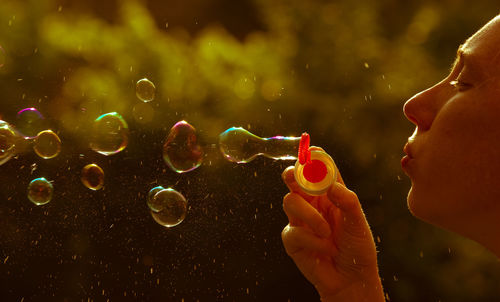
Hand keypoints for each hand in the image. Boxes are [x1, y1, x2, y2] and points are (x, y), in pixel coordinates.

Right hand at [281, 163, 383, 301]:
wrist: (351, 279)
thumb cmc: (357, 248)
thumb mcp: (358, 221)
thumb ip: (347, 200)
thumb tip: (331, 185)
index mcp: (330, 194)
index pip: (318, 169)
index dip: (313, 158)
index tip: (311, 151)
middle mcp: (312, 203)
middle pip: (294, 179)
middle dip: (293, 174)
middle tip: (294, 174)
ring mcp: (300, 220)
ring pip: (290, 201)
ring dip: (309, 216)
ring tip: (326, 232)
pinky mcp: (292, 239)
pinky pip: (293, 231)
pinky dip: (311, 240)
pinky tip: (324, 248)